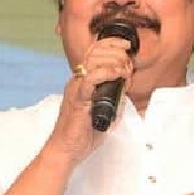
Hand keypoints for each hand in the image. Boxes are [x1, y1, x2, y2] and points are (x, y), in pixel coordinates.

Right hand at [45, 37, 132, 164]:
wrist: (65, 150)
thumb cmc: (82, 134)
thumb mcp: (105, 111)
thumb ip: (115, 97)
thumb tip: (126, 86)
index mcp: (82, 80)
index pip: (94, 51)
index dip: (111, 43)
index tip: (127, 45)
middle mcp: (77, 80)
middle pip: (95, 51)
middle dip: (117, 51)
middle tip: (128, 63)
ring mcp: (76, 88)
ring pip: (94, 60)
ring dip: (115, 61)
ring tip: (125, 71)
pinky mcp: (78, 99)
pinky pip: (91, 79)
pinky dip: (107, 73)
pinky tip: (118, 75)